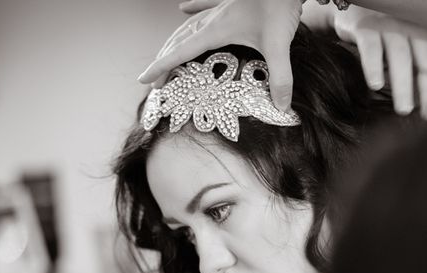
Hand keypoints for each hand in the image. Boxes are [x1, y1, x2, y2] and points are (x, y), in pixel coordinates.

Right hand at [138, 0, 302, 112]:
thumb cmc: (280, 5)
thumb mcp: (279, 45)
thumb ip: (280, 78)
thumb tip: (281, 108)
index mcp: (216, 30)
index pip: (180, 53)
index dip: (161, 68)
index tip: (145, 80)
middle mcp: (214, 19)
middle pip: (180, 41)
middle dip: (165, 61)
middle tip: (156, 81)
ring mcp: (222, 8)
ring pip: (189, 25)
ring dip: (175, 40)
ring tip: (164, 53)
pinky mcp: (233, 2)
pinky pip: (205, 6)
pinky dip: (193, 8)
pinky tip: (184, 7)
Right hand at [332, 7, 426, 119]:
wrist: (353, 10)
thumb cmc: (385, 34)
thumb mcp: (411, 45)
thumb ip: (426, 65)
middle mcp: (413, 28)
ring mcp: (390, 26)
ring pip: (401, 57)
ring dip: (403, 86)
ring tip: (403, 110)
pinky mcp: (366, 27)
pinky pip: (371, 48)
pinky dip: (373, 66)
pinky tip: (375, 85)